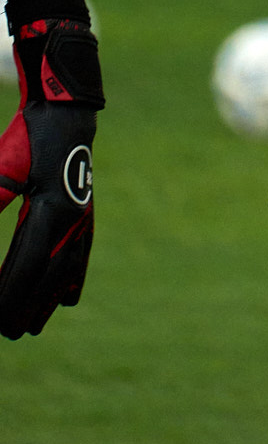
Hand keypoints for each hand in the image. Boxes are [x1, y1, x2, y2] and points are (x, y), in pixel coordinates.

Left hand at [0, 0, 103, 339]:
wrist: (67, 108)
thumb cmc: (30, 134)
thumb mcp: (5, 166)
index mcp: (50, 211)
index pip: (22, 267)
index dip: (7, 296)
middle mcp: (70, 220)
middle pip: (45, 277)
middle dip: (25, 308)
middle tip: (9, 335)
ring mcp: (81, 216)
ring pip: (64, 271)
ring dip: (47, 301)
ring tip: (32, 328)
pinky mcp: (84, 210)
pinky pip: (80, 254)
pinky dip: (71, 279)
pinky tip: (66, 300)